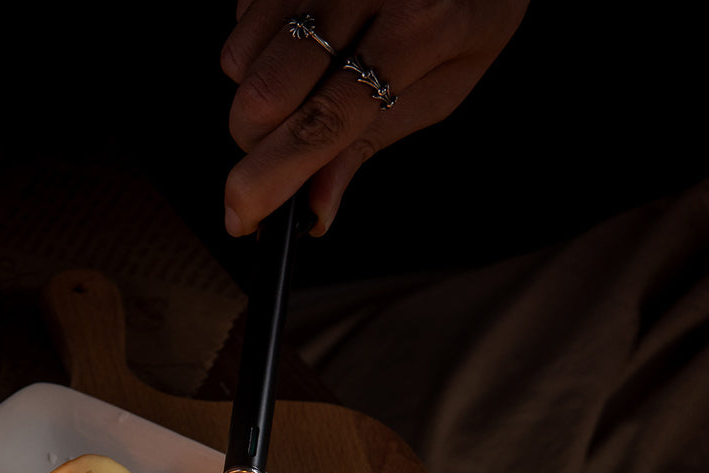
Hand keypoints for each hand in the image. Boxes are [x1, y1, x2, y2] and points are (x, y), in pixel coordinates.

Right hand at [221, 0, 527, 235]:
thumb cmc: (468, 9)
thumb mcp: (444, 83)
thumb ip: (372, 140)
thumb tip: (315, 210)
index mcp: (418, 27)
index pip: (324, 121)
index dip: (274, 177)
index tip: (242, 215)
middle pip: (262, 97)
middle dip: (256, 145)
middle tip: (284, 152)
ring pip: (240, 63)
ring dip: (258, 96)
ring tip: (309, 80)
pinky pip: (239, 23)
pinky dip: (260, 48)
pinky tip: (304, 40)